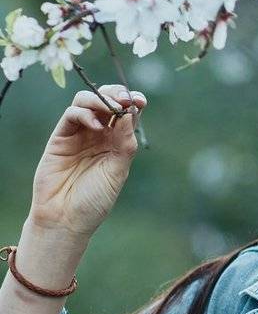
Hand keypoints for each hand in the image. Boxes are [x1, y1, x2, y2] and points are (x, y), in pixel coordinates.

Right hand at [29, 84, 147, 237]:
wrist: (67, 218)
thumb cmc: (94, 199)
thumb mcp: (118, 170)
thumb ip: (124, 142)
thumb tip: (130, 113)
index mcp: (116, 142)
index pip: (126, 113)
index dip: (133, 103)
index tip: (141, 102)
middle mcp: (98, 135)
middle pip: (106, 101)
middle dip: (117, 94)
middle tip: (125, 99)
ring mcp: (78, 134)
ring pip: (86, 101)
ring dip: (100, 99)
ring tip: (112, 109)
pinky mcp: (60, 138)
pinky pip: (71, 115)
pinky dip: (84, 114)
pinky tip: (96, 127)